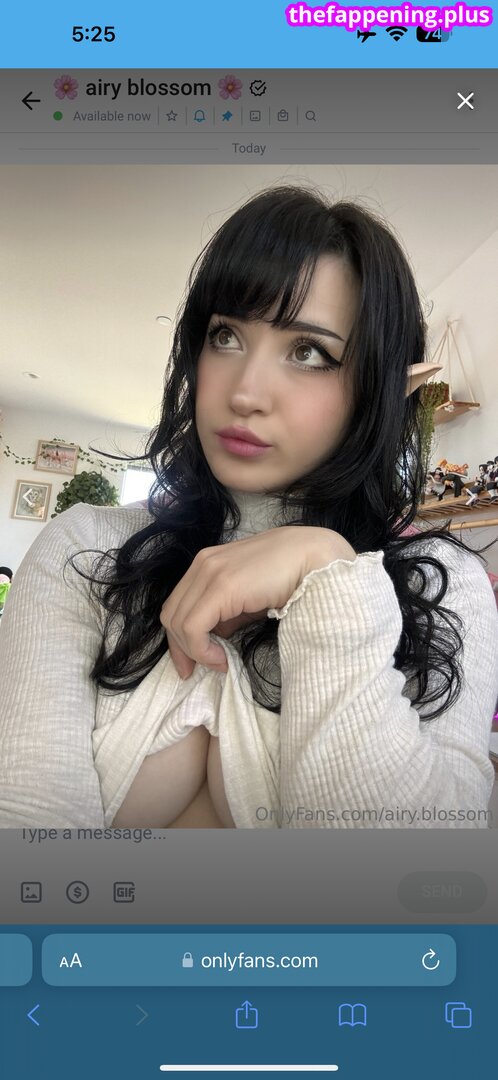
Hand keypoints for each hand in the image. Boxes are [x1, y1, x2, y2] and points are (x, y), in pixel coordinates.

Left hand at [160, 526, 355, 678]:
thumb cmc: (289, 577)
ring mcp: (209, 572)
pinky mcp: (221, 586)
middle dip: (180, 649)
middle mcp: (202, 565)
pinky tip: (222, 658)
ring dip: (195, 651)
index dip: (178, 639)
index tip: (190, 663)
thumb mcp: (249, 600)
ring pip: (178, 622)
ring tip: (220, 662)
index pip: (176, 606)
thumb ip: (227, 616)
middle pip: (171, 614)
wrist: (314, 558)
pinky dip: (201, 649)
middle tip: (195, 670)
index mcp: (206, 565)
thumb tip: (214, 638)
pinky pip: (193, 626)